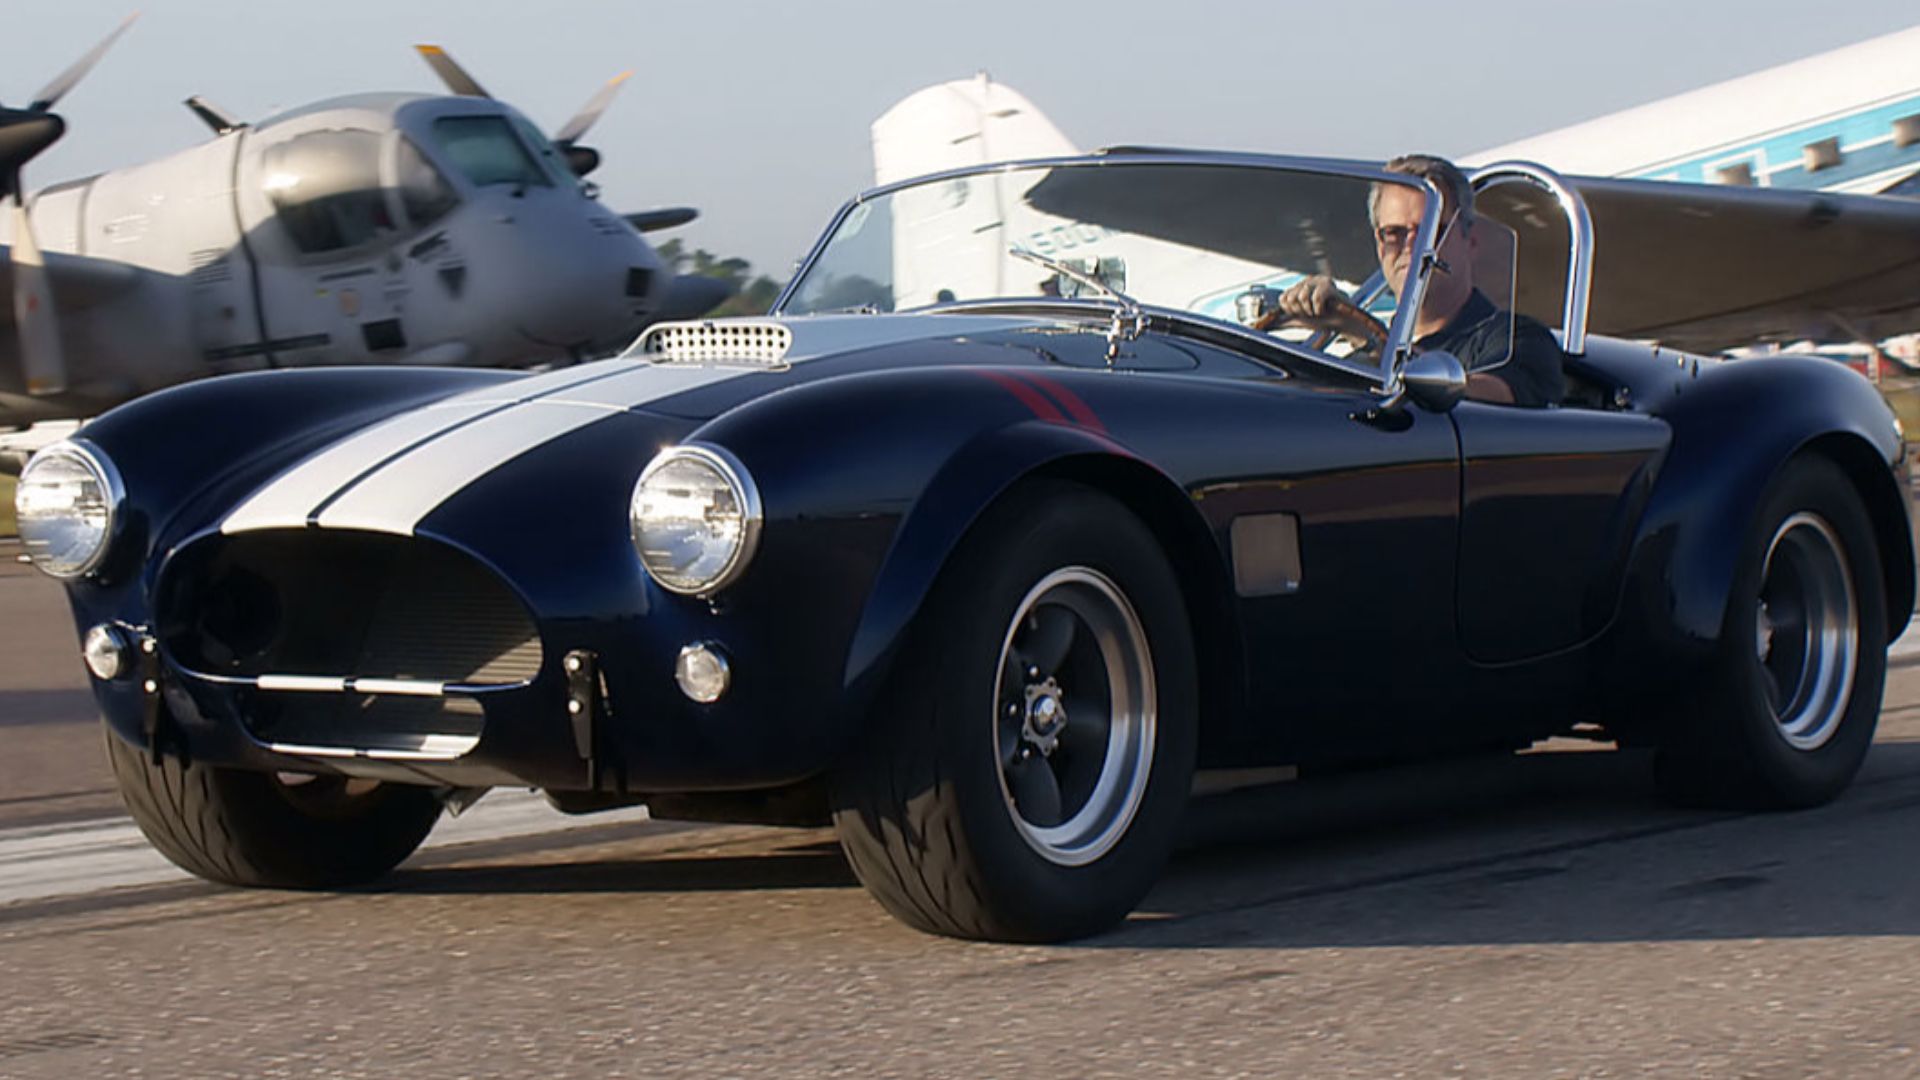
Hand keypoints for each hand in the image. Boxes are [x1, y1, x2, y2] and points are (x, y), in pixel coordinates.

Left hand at [1253, 275, 1387, 347]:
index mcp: (1298, 287)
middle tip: (1312, 313)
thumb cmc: (1321, 320)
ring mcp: (1317, 281)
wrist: (1341, 323)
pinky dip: (1319, 309)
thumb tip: (1264, 325)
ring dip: (1310, 311)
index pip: (1283, 298)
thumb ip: (1280, 320)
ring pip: (1302, 297)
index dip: (1291, 310)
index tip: (1302, 314)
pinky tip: (1324, 309)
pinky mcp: (1328, 285)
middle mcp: (1306, 281)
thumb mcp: (1297, 319)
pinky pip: (1315, 298)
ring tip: (1318, 311)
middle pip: (1291, 297)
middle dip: (1301, 311)